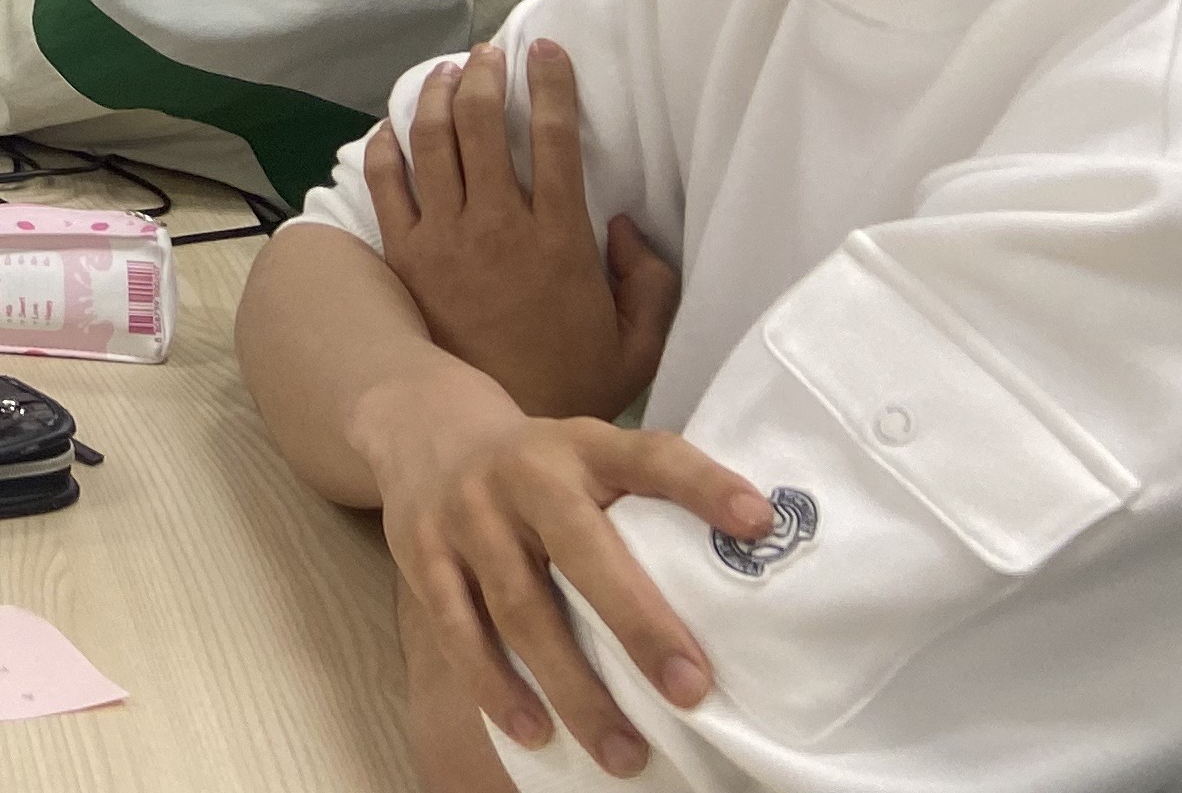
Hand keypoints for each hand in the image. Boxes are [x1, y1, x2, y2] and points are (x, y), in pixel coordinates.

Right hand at [360, 361, 770, 778]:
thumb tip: (743, 568)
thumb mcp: (587, 455)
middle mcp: (523, 475)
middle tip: (691, 691)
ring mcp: (467, 516)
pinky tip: (534, 730)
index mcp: (581, 447)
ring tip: (623, 753)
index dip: (702, 485)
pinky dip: (496, 684)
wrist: (422, 428)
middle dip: (638, 623)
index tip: (759, 523)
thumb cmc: (538, 466)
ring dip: (573, 687)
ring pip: (522, 609)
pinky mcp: (422, 555)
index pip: (648, 457)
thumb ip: (643, 499)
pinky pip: (460, 631)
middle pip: (582, 550)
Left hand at [371, 39, 681, 420]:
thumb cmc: (571, 384)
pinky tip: (393, 127)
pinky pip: (386, 184)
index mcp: (559, 240)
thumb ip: (650, 280)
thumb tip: (624, 223)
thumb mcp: (639, 344)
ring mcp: (444, 238)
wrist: (493, 428)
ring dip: (436, 94)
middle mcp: (497, 226)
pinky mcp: (405, 255)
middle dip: (485, 74)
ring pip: (431, 140)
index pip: (557, 138)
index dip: (552, 83)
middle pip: (482, 122)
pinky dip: (386, 145)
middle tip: (491, 53)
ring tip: (446, 72)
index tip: (548, 49)